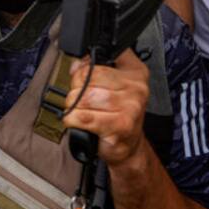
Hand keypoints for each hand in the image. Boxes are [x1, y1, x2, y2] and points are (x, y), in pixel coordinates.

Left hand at [61, 50, 150, 167]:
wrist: (129, 145)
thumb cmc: (119, 114)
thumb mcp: (114, 83)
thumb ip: (95, 68)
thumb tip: (76, 66)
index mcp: (135, 72)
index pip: (97, 63)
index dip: (82, 71)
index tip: (82, 81)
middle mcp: (136, 89)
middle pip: (87, 80)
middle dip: (75, 91)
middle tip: (80, 102)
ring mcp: (129, 108)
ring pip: (82, 98)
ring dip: (72, 107)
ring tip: (80, 112)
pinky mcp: (119, 127)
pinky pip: (82, 117)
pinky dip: (72, 120)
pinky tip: (79, 123)